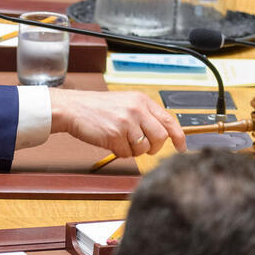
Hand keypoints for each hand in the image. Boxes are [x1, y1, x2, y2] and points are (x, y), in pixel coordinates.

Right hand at [47, 89, 185, 157]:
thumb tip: (163, 134)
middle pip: (160, 138)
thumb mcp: (125, 103)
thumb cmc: (96, 107)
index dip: (178, 136)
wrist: (72, 108)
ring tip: (120, 139)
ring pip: (143, 148)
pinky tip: (110, 141)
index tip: (182, 147)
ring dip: (133, 150)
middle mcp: (136, 110)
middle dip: (153, 147)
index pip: (169, 120)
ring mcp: (126, 123)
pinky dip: (119, 152)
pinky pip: (126, 154)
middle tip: (142, 146)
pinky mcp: (115, 135)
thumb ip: (144, 115)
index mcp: (141, 100)